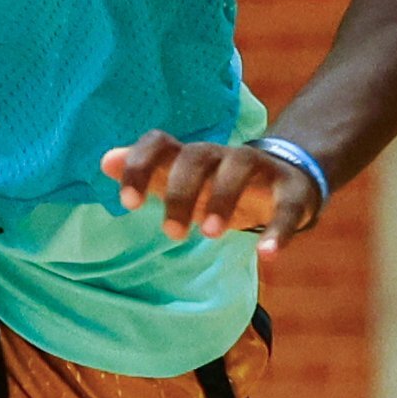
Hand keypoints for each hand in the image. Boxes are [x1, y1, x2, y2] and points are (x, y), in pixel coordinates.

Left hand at [102, 133, 324, 257]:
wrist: (286, 180)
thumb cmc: (219, 184)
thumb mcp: (182, 181)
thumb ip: (147, 171)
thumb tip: (104, 161)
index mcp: (192, 155)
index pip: (159, 143)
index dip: (140, 166)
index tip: (129, 203)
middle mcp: (223, 155)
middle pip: (198, 155)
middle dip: (181, 192)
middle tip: (171, 234)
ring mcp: (261, 168)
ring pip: (240, 166)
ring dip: (223, 198)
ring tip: (209, 235)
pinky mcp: (292, 190)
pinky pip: (287, 205)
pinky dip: (279, 230)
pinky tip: (268, 255)